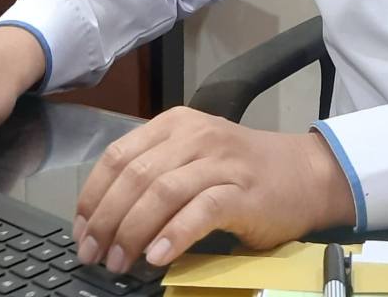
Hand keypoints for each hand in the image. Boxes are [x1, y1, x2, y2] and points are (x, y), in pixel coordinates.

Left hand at [72, 107, 354, 272]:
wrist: (307, 175)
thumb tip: (106, 219)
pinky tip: (158, 257)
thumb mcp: (194, 159)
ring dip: (133, 232)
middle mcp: (195, 136)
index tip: (81, 230)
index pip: (118, 156)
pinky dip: (174, 235)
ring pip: (162, 192)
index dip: (93, 196)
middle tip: (94, 255)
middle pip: (135, 176)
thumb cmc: (245, 173)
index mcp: (175, 125)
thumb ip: (156, 176)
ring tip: (120, 262)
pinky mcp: (243, 191)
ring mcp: (221, 161)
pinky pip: (200, 211)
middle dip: (107, 220)